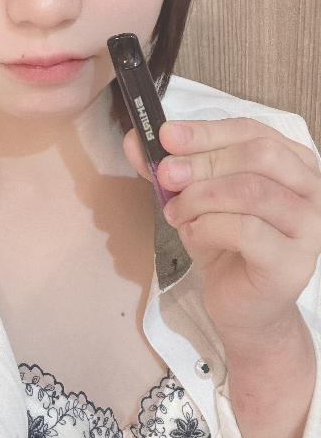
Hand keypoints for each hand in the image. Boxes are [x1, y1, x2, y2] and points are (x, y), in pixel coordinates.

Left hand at [123, 117, 320, 350]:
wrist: (241, 306)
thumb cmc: (226, 244)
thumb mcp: (194, 198)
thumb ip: (171, 167)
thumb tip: (135, 139)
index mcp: (292, 162)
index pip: (251, 131)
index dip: (206, 131)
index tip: (165, 135)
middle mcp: (310, 189)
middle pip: (257, 155)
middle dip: (203, 161)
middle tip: (166, 175)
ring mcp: (308, 226)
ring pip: (251, 191)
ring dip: (201, 198)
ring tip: (175, 213)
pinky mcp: (292, 261)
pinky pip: (245, 230)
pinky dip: (207, 227)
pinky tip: (193, 235)